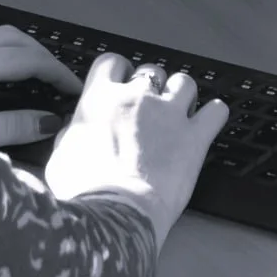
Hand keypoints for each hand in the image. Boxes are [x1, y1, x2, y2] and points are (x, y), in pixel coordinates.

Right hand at [42, 53, 229, 250]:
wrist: (115, 213)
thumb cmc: (82, 191)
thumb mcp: (60, 157)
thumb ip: (70, 134)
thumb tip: (72, 129)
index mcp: (100, 98)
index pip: (112, 63)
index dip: (118, 72)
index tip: (120, 84)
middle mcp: (136, 97)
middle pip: (150, 71)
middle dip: (151, 86)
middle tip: (149, 108)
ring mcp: (169, 114)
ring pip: (184, 83)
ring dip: (181, 94)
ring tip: (179, 111)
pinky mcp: (195, 138)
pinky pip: (216, 112)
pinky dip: (214, 114)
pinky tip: (209, 121)